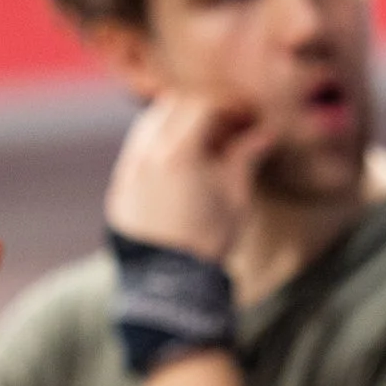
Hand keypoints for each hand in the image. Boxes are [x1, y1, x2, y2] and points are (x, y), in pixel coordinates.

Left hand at [103, 93, 277, 262]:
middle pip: (173, 104)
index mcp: (179, 152)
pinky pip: (137, 147)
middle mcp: (147, 153)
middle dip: (201, 106)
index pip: (202, 104)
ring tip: (202, 140)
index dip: (227, 105)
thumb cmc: (208, 239)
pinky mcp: (119, 184)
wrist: (166, 282)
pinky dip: (158, 142)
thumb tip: (265, 134)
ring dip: (176, 120)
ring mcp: (128, 168)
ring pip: (150, 121)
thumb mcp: (235, 197)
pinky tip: (178, 160)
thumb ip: (246, 158)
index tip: (244, 115)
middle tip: (224, 123)